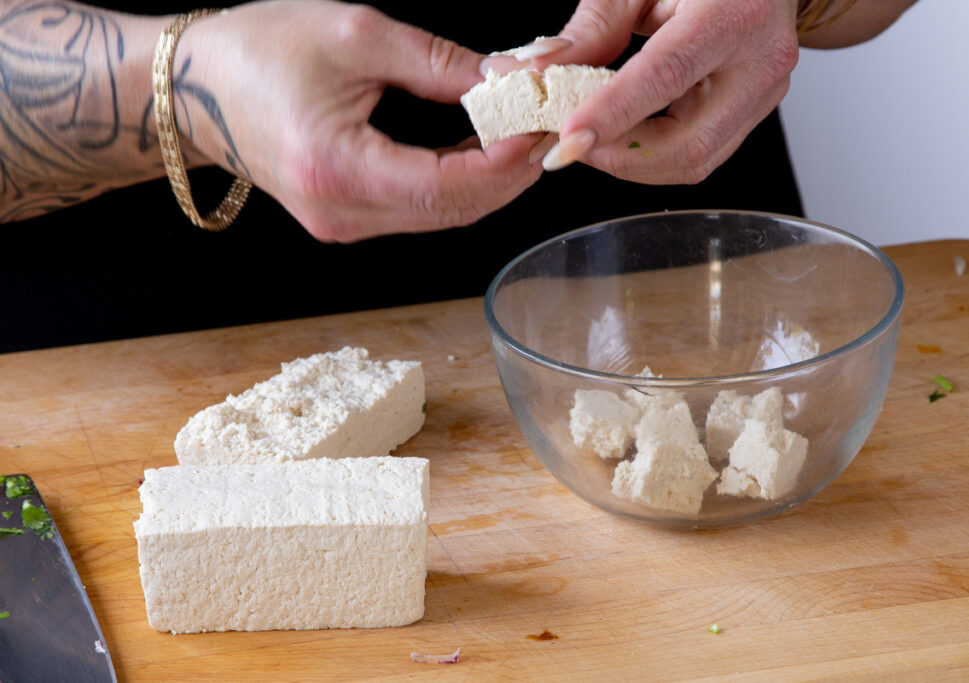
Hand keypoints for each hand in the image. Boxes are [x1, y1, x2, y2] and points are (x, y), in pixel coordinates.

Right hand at [177, 0, 551, 241]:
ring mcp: (342, 225)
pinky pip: (418, 211)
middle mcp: (341, 213)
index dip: (508, 160)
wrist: (193, 87)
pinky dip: (457, 184)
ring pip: (441, 217)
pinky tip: (480, 150)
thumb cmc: (258, 50)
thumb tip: (509, 81)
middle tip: (547, 126)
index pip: (450, 186)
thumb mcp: (357, 37)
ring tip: (521, 133)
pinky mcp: (344, 219)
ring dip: (489, 181)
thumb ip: (440, 65)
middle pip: (454, 211)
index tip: (543, 122)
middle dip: (510, 173)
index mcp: (338, 169)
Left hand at [534, 0, 800, 183]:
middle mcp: (759, 59)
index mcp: (733, 12)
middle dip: (620, 155)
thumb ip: (594, 24)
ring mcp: (763, 91)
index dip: (613, 114)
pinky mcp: (756, 110)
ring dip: (634, 162)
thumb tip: (542, 68)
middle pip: (687, 140)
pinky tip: (625, 136)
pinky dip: (655, 156)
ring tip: (593, 141)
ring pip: (696, 160)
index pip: (667, 75)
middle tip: (571, 146)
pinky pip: (703, 153)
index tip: (569, 140)